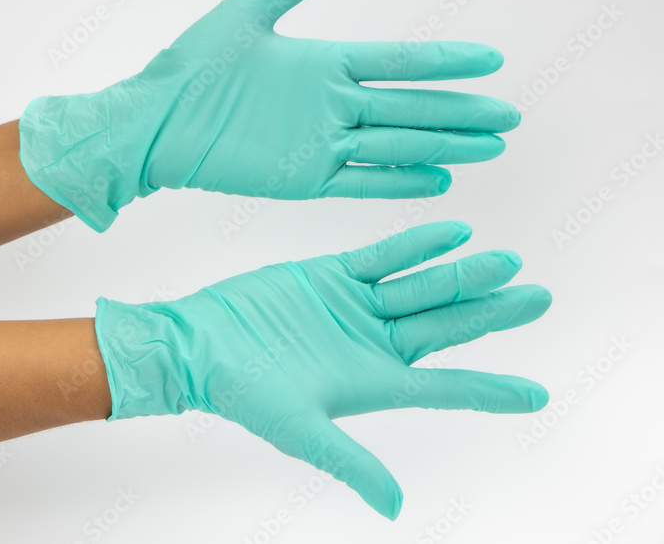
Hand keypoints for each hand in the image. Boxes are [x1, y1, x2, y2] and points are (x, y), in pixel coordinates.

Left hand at [20, 0, 517, 230]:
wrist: (154, 122)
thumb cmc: (191, 66)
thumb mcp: (245, 12)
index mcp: (324, 62)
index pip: (399, 62)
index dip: (445, 63)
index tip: (491, 60)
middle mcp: (332, 104)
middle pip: (411, 108)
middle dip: (462, 113)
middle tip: (508, 119)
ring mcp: (320, 143)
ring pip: (397, 146)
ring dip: (444, 147)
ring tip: (488, 149)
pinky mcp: (302, 178)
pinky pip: (361, 181)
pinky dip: (399, 181)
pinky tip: (437, 179)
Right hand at [94, 222, 550, 517]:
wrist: (200, 342)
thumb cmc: (244, 392)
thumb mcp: (301, 430)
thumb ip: (350, 462)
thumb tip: (393, 506)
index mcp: (373, 382)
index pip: (446, 387)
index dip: (491, 390)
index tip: (537, 396)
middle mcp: (373, 343)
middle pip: (446, 326)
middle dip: (492, 312)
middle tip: (538, 295)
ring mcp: (356, 306)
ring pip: (422, 287)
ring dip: (463, 273)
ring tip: (506, 259)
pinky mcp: (333, 276)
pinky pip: (384, 257)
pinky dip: (418, 245)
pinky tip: (454, 232)